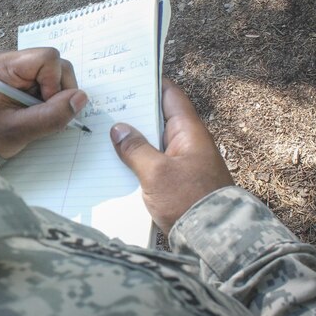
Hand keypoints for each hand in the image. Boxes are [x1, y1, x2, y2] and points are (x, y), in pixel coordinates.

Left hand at [0, 48, 88, 158]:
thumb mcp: (18, 130)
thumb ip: (50, 116)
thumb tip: (81, 98)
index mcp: (5, 66)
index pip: (48, 58)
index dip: (55, 82)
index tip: (44, 105)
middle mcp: (12, 61)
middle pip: (55, 64)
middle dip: (58, 90)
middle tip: (43, 113)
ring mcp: (17, 69)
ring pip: (55, 73)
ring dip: (54, 96)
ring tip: (36, 114)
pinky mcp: (22, 79)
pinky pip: (46, 82)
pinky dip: (48, 98)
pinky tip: (34, 111)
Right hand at [110, 79, 233, 234]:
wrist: (213, 240)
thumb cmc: (188, 201)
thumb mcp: (156, 173)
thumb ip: (135, 148)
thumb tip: (119, 129)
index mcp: (189, 132)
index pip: (170, 95)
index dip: (150, 83)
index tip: (128, 75)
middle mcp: (189, 143)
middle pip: (159, 118)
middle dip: (135, 111)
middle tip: (105, 103)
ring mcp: (184, 163)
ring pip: (154, 142)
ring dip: (133, 138)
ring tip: (103, 130)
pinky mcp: (178, 182)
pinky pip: (155, 162)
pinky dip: (138, 159)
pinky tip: (116, 161)